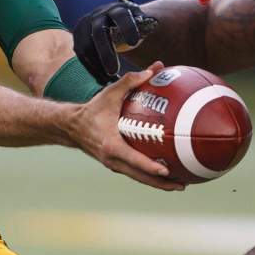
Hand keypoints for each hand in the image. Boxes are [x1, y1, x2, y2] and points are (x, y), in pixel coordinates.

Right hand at [70, 62, 182, 190]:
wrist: (71, 127)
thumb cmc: (93, 109)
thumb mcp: (110, 93)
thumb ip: (131, 81)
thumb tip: (154, 69)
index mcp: (112, 145)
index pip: (134, 160)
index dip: (150, 167)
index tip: (166, 171)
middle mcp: (113, 160)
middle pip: (140, 177)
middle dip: (161, 183)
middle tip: (182, 185)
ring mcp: (114, 165)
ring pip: (139, 179)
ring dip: (158, 184)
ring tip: (179, 184)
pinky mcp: (115, 165)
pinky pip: (135, 174)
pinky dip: (150, 177)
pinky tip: (165, 175)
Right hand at [73, 0, 158, 83]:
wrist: (105, 17)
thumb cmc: (127, 23)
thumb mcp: (136, 18)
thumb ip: (145, 24)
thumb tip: (153, 27)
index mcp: (115, 10)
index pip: (121, 16)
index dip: (127, 27)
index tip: (134, 43)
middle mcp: (97, 15)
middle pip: (99, 33)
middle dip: (106, 53)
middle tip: (114, 72)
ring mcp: (84, 26)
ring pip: (86, 46)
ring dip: (97, 65)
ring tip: (108, 80)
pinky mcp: (77, 37)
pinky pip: (81, 54)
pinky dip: (91, 67)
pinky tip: (101, 78)